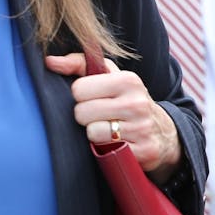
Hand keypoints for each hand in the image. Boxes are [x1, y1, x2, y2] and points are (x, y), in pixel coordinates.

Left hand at [45, 52, 182, 180]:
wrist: (164, 133)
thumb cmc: (128, 101)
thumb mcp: (111, 77)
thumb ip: (79, 65)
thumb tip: (49, 61)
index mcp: (128, 80)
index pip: (79, 89)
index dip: (81, 97)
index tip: (93, 99)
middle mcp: (137, 103)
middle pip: (82, 113)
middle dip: (86, 117)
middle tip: (99, 117)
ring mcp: (141, 128)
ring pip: (92, 133)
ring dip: (95, 135)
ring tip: (107, 131)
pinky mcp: (143, 151)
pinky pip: (106, 152)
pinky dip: (107, 150)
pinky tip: (117, 144)